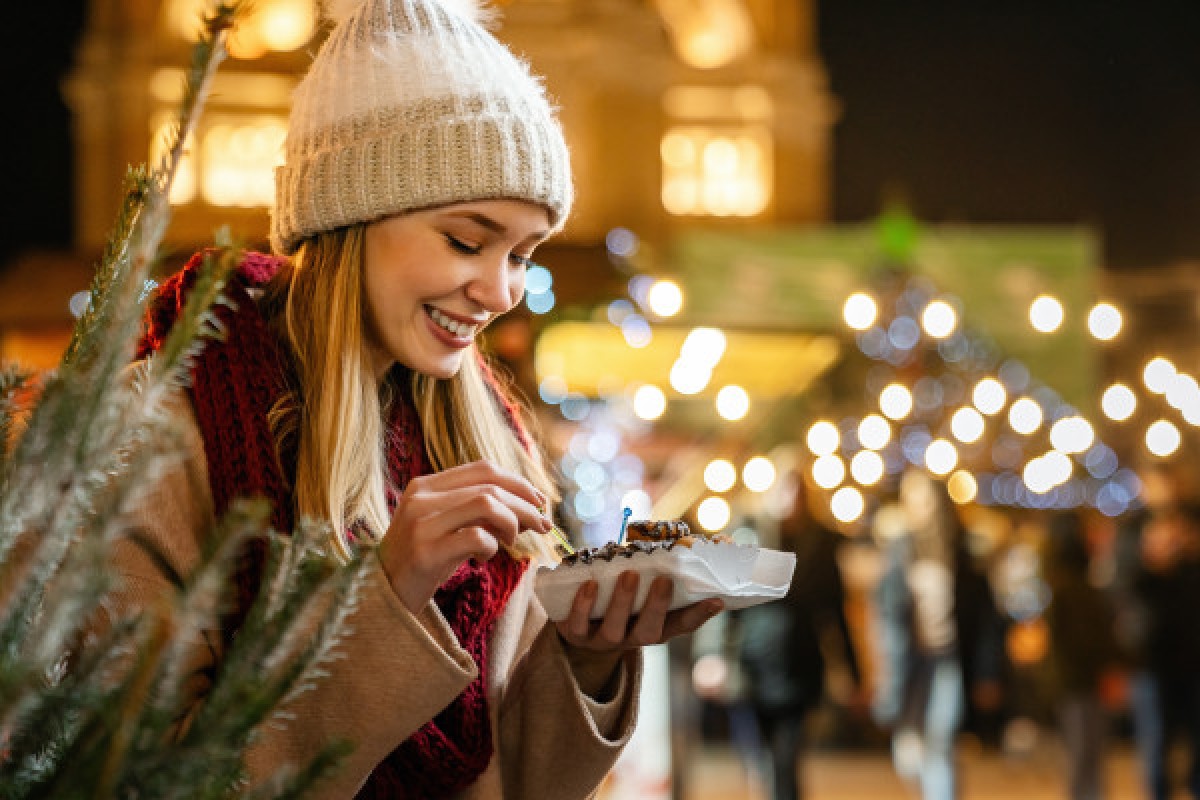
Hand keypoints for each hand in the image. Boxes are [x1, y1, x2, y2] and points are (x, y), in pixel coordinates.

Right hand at [377, 461, 552, 611]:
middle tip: (543, 525)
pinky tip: (484, 558)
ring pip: (487, 504)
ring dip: (512, 523)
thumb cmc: (422, 559)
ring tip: (512, 542)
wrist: (381, 594)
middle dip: (526, 505)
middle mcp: (421, 498)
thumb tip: (528, 505)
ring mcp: (421, 523)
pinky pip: (476, 538)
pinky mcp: (425, 551)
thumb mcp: (446, 525)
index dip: (518, 482)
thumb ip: (477, 510)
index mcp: (426, 485)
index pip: (483, 468)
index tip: (540, 500)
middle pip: (491, 487)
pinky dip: (491, 547)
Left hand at [556, 571, 723, 674]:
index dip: (699, 615)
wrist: (574, 621)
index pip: (681, 625)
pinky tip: (588, 584)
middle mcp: (631, 638)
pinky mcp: (574, 634)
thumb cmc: (617, 592)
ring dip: (622, 602)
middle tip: (664, 581)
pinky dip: (583, 605)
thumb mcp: (639, 582)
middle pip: (649, 633)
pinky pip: (577, 625)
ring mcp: (602, 640)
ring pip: (614, 631)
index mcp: (653, 627)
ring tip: (629, 575)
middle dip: (657, 607)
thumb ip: (658, 566)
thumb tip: (689, 537)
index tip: (717, 599)